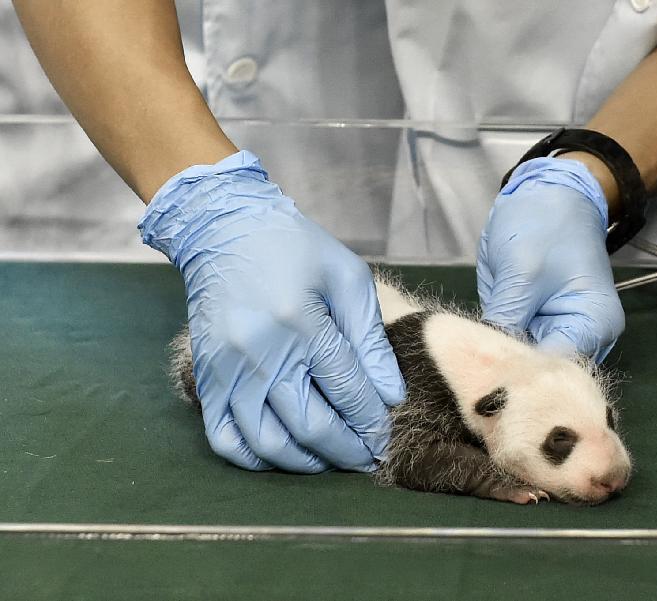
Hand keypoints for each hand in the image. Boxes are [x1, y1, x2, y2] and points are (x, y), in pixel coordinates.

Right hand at [139, 151, 404, 471]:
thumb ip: (371, 340)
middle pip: (310, 426)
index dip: (371, 424)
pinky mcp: (205, 377)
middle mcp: (261, 352)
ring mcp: (227, 369)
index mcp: (303, 323)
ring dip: (306, 463)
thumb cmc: (296, 249)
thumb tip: (391, 396)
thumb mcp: (348, 278)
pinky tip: (283, 455)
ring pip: (268, 442)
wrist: (224, 230)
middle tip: (367, 458)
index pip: (347, 393)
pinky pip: (224, 439)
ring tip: (331, 460)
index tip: (386, 438)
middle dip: (347, 451)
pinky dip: (255, 459)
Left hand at [477, 157, 624, 362]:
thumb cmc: (544, 224)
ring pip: (523, 362)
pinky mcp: (534, 323)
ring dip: (497, 363)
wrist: (548, 193)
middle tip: (467, 380)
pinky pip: (513, 345)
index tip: (483, 386)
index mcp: (594, 326)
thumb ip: (506, 319)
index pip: (556, 368)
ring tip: (465, 368)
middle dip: (507, 375)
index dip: (520, 379)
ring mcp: (556, 331)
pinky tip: (470, 352)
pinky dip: (494, 347)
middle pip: (542, 371)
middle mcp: (581, 338)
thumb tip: (485, 364)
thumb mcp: (521, 272)